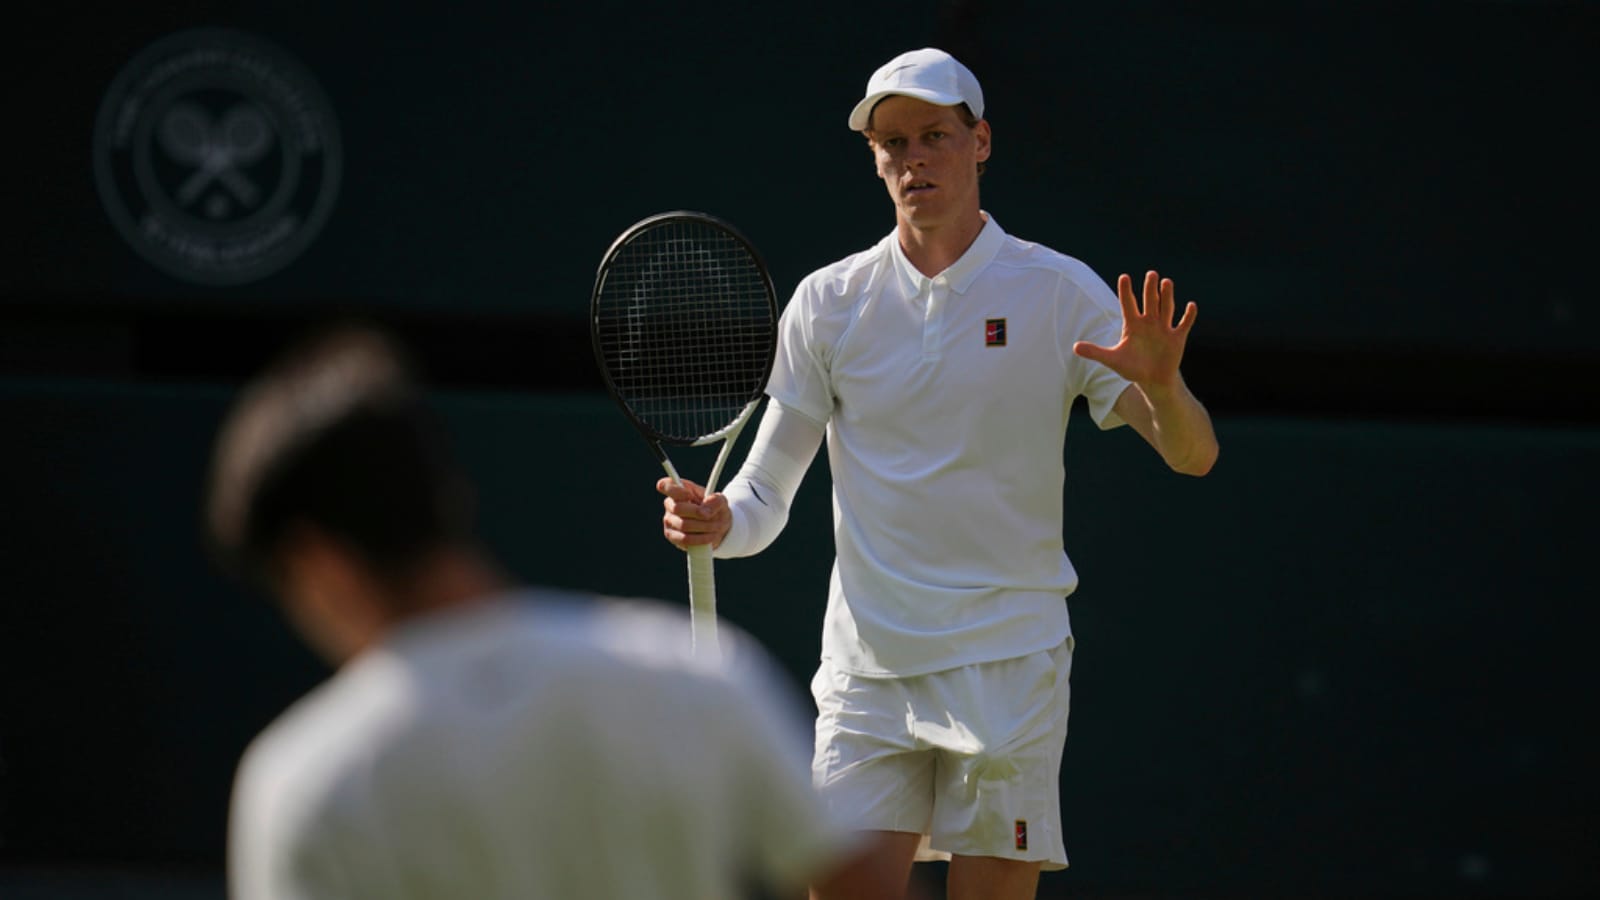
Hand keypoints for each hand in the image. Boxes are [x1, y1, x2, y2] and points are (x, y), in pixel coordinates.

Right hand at [656, 477, 730, 549]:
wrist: (719, 528)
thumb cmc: (716, 510)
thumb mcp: (721, 501)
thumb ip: (716, 501)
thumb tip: (705, 511)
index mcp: (680, 490)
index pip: (665, 485)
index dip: (673, 489)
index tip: (689, 494)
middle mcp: (670, 504)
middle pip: (677, 508)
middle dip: (698, 513)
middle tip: (711, 516)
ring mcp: (669, 521)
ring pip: (683, 525)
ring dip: (704, 527)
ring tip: (716, 527)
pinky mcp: (672, 536)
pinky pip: (685, 539)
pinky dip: (701, 539)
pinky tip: (710, 536)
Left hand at [1072, 270, 1196, 392]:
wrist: (1152, 381)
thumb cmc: (1132, 368)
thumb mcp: (1113, 360)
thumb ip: (1095, 352)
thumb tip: (1074, 347)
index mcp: (1132, 325)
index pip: (1127, 304)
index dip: (1126, 291)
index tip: (1124, 277)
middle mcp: (1148, 322)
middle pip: (1149, 302)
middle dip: (1150, 289)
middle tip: (1151, 274)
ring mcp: (1163, 329)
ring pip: (1165, 309)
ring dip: (1167, 297)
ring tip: (1166, 282)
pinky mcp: (1176, 338)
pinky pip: (1183, 324)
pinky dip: (1188, 316)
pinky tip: (1191, 305)